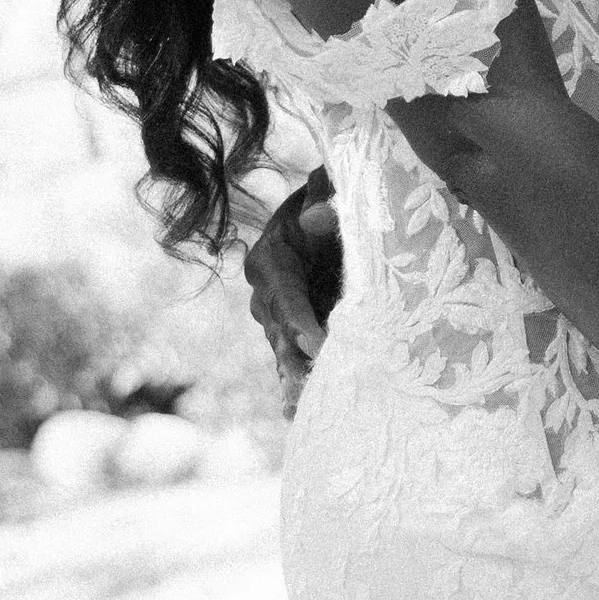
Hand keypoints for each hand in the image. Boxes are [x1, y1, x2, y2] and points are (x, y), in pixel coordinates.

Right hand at [245, 168, 341, 413]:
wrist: (328, 211)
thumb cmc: (333, 195)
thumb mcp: (331, 185)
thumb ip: (327, 196)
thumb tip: (317, 218)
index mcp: (271, 255)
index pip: (284, 290)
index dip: (299, 318)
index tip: (318, 343)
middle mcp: (266, 289)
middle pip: (278, 329)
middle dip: (295, 358)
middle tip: (311, 387)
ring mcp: (275, 314)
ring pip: (282, 350)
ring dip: (292, 378)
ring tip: (300, 410)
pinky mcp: (290, 331)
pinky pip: (290, 358)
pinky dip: (294, 383)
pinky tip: (296, 413)